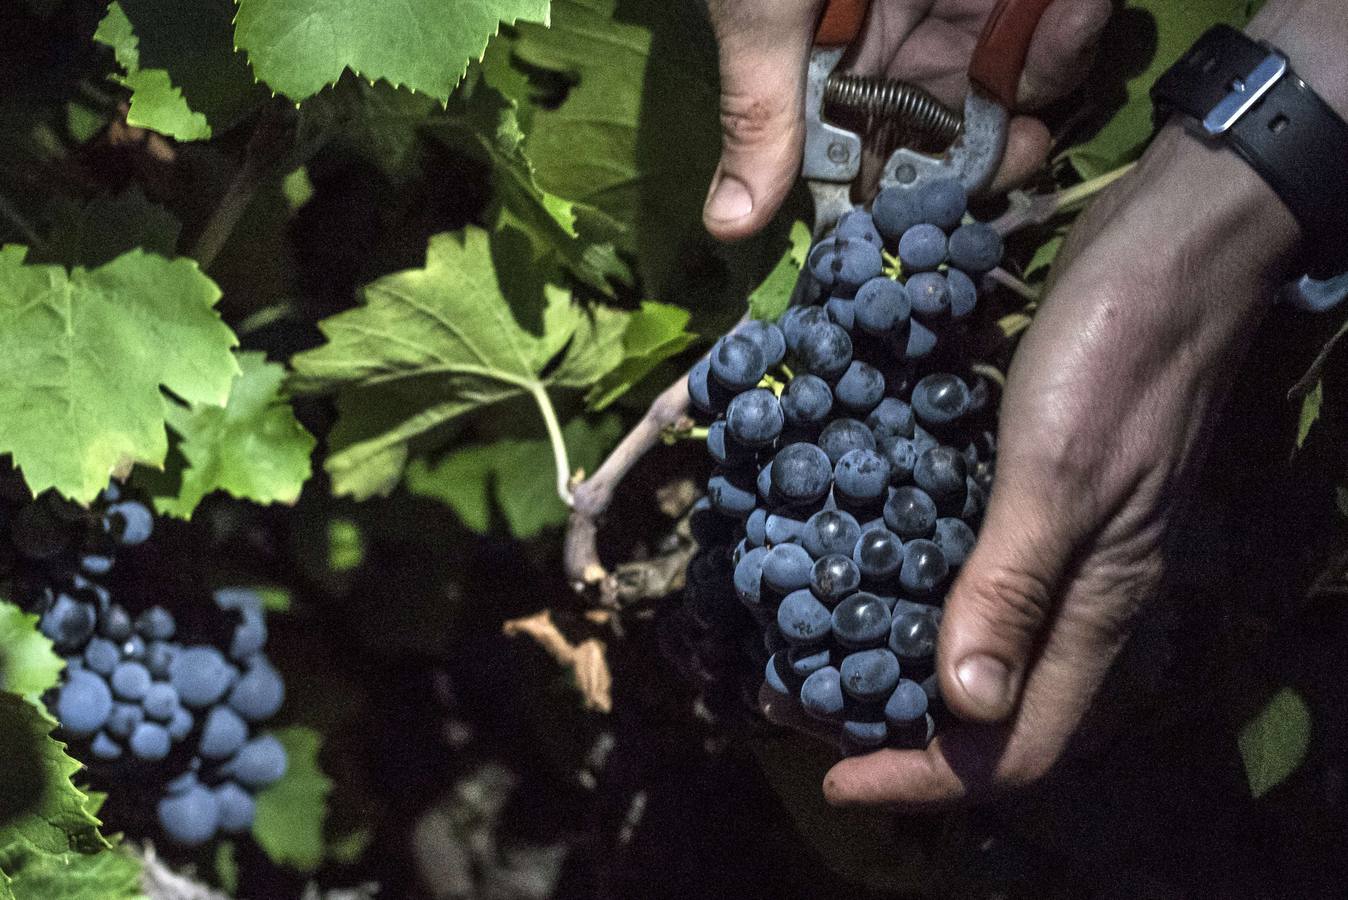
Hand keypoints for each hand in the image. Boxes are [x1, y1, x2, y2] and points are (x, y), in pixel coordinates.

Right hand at [703, 0, 1109, 238]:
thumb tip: (725, 226)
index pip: (875, 149)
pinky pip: (1059, 18)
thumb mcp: (761, 7)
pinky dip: (1073, 24)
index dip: (913, 188)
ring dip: (1046, 72)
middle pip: (960, 123)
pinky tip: (1072, 8)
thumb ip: (758, 109)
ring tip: (1055, 34)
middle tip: (1020, 147)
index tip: (948, 207)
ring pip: (1020, 74)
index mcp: (832, 56)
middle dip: (996, 144)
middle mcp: (900, 32)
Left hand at [819, 124, 1299, 807]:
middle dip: (888, 724)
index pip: (1013, 747)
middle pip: (983, 707)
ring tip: (798, 642)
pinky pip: (959, 566)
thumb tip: (962, 707)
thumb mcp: (1059, 474)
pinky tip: (841, 557)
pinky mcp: (1027, 490)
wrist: (1169, 251)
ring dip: (885, 655)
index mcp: (1095, 611)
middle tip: (789, 701)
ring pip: (967, 639)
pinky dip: (896, 582)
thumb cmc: (1118, 358)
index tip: (830, 780)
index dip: (923, 780)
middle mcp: (1074, 595)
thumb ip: (1013, 587)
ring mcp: (1052, 542)